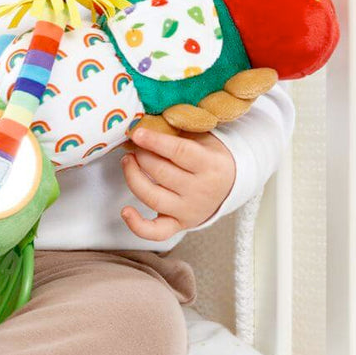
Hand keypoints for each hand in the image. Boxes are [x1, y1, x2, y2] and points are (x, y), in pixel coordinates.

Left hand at [119, 125, 235, 241]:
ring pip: (153, 197)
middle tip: (135, 145)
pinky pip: (156, 232)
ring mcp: (189, 211)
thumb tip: (145, 122)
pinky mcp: (179, 225)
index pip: (179, 152)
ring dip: (133, 177)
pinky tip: (126, 211)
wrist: (230, 184)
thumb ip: (178, 131)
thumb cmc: (209, 156)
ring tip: (128, 161)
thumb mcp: (202, 138)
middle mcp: (201, 191)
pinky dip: (138, 225)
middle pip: (161, 173)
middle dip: (142, 156)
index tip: (137, 133)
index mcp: (211, 165)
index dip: (154, 141)